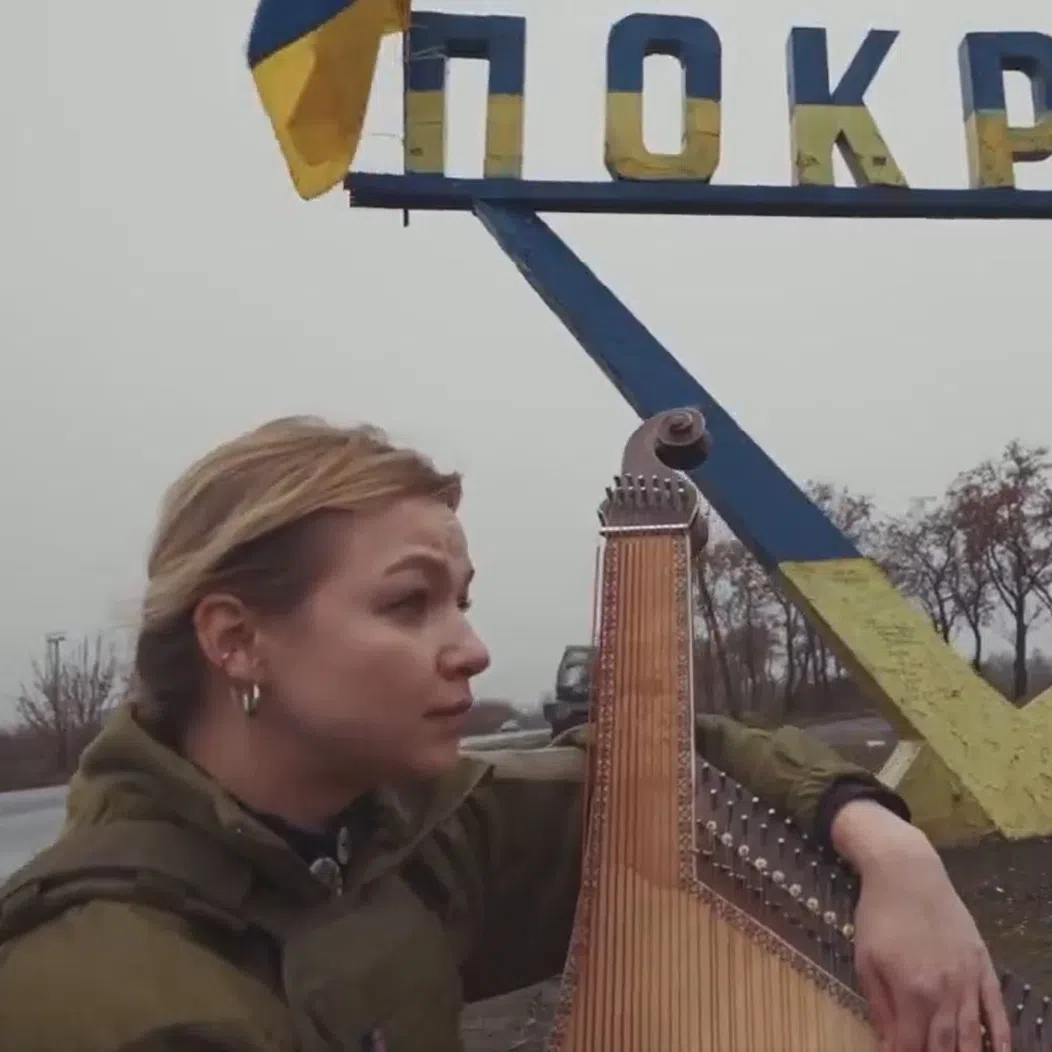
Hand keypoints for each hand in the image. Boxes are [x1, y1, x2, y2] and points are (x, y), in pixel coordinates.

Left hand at [831, 800, 1010, 1051]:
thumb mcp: (866, 959)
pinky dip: (1000, 1037)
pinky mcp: (983, 966)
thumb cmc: (879, 913)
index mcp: (912, 991)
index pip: (910, 1044)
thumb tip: (886, 1044)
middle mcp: (946, 992)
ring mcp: (969, 980)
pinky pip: (997, 1010)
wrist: (907, 872)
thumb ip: (879, 1006)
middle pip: (944, 1046)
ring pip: (973, 1036)